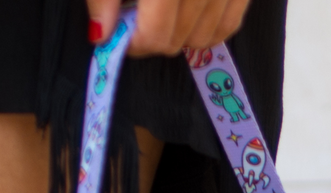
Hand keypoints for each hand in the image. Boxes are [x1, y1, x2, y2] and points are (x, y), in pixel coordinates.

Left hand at [86, 0, 252, 54]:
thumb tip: (101, 37)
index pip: (154, 35)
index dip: (134, 43)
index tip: (120, 34)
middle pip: (178, 39)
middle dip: (155, 38)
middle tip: (140, 19)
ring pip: (205, 37)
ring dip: (181, 35)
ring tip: (165, 11)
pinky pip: (229, 24)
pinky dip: (209, 29)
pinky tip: (191, 15)